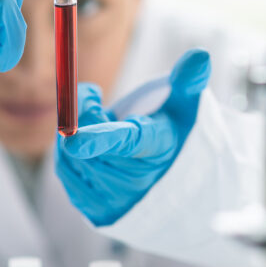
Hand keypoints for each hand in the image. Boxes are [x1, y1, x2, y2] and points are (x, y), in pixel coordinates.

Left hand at [55, 49, 210, 225]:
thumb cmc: (178, 138)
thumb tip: (199, 55)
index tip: (73, 138)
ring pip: (71, 156)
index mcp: (157, 148)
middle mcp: (136, 180)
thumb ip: (188, 80)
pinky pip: (66, 173)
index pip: (127, 141)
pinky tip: (87, 145)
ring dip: (76, 131)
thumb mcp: (188, 107)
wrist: (177, 186)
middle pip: (89, 141)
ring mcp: (115, 199)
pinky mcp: (97, 211)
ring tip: (98, 125)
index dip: (99, 137)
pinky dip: (69, 152)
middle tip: (94, 98)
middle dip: (84, 112)